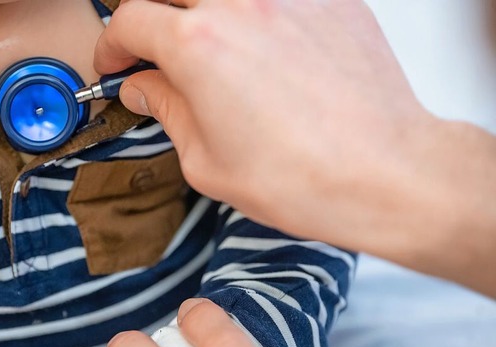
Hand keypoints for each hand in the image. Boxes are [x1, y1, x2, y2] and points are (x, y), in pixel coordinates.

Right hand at [94, 0, 495, 293]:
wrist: (383, 173)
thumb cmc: (299, 178)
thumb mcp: (206, 161)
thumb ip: (166, 111)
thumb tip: (143, 88)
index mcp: (197, 46)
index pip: (129, 21)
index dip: (112, 46)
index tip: (117, 66)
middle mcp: (240, 5)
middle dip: (152, 21)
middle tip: (155, 55)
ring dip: (204, 16)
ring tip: (213, 54)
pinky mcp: (330, 1)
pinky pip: (276, 0)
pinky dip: (259, 18)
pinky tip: (268, 53)